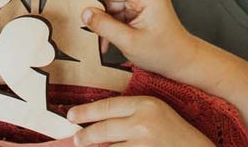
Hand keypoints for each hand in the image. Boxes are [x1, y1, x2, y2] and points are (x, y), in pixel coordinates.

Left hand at [66, 94, 213, 146]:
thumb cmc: (176, 132)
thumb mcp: (155, 112)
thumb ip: (130, 114)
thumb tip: (101, 121)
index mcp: (145, 104)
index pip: (107, 106)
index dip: (86, 112)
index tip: (71, 115)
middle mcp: (142, 123)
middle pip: (103, 129)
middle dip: (85, 136)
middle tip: (74, 140)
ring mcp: (143, 143)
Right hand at [70, 0, 202, 82]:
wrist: (181, 59)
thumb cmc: (163, 52)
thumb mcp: (130, 42)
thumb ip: (105, 26)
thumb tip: (85, 13)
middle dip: (98, 10)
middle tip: (87, 24)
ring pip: (112, 1)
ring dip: (105, 19)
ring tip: (105, 40)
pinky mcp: (141, 2)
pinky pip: (118, 8)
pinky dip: (112, 22)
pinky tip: (109, 38)